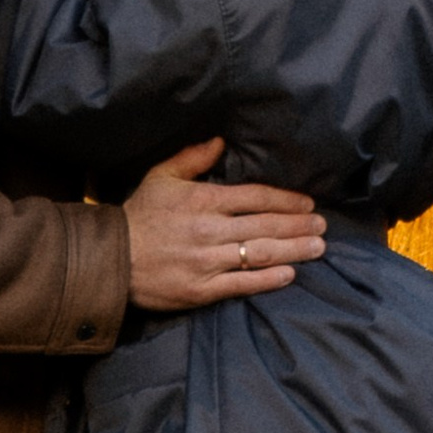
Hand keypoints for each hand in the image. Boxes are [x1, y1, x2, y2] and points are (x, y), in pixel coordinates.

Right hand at [125, 139, 325, 308]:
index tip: (307, 203)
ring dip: (293, 250)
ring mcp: (207, 262)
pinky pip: (242, 284)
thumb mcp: (161, 177)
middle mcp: (210, 230)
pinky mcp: (201, 290)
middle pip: (265, 226)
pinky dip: (268, 279)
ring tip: (318, 247)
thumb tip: (221, 141)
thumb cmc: (138, 215)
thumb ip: (193, 158)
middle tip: (322, 225)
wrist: (111, 259)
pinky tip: (290, 274)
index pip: (255, 197)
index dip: (285, 200)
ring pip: (260, 254)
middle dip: (298, 225)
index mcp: (203, 201)